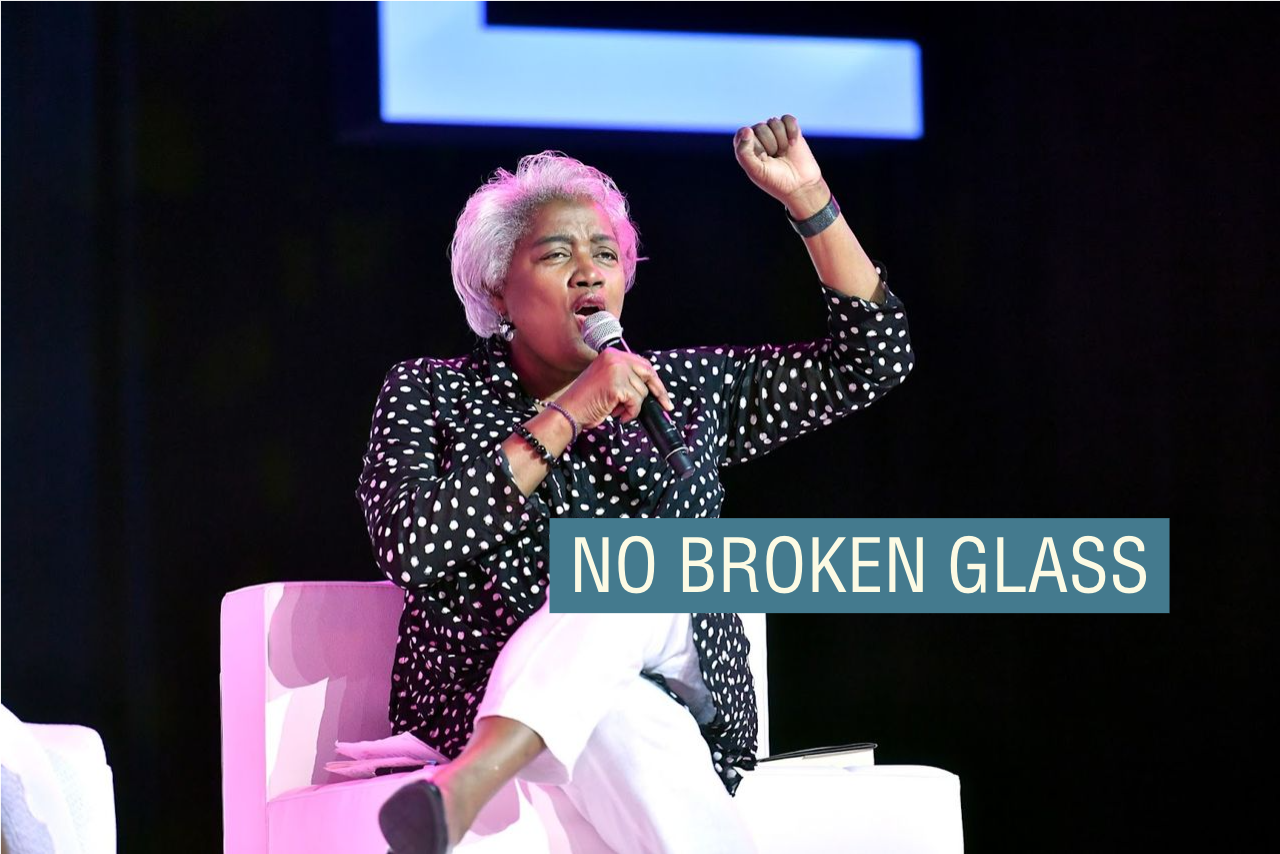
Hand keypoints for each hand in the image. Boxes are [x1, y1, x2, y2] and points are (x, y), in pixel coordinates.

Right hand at [557, 349, 673, 429]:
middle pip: (648, 373)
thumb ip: (625, 377)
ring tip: (616, 409)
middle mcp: (614, 358)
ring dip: (633, 406)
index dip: (654, 379)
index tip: (663, 393)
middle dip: (659, 391)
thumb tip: (649, 385)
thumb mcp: (607, 381)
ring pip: (642, 391)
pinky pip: (636, 402)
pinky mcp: (617, 385)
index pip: (642, 363)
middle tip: (666, 405)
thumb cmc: (585, 401)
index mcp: (611, 354)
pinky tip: (617, 414)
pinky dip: (630, 412)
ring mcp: (616, 370)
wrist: (568, 412)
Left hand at [734, 114, 827, 217]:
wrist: (800, 186)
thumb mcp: (755, 170)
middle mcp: (758, 137)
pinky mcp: (790, 130)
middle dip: (770, 145)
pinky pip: (788, 119)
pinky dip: (792, 131)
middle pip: (760, 127)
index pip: (744, 133)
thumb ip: (744, 152)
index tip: (762, 159)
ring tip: (783, 154)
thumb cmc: (775, 180)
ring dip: (781, 141)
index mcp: (745, 147)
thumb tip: (747, 130)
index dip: (755, 146)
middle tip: (775, 159)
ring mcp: (774, 133)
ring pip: (774, 122)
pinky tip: (793, 144)